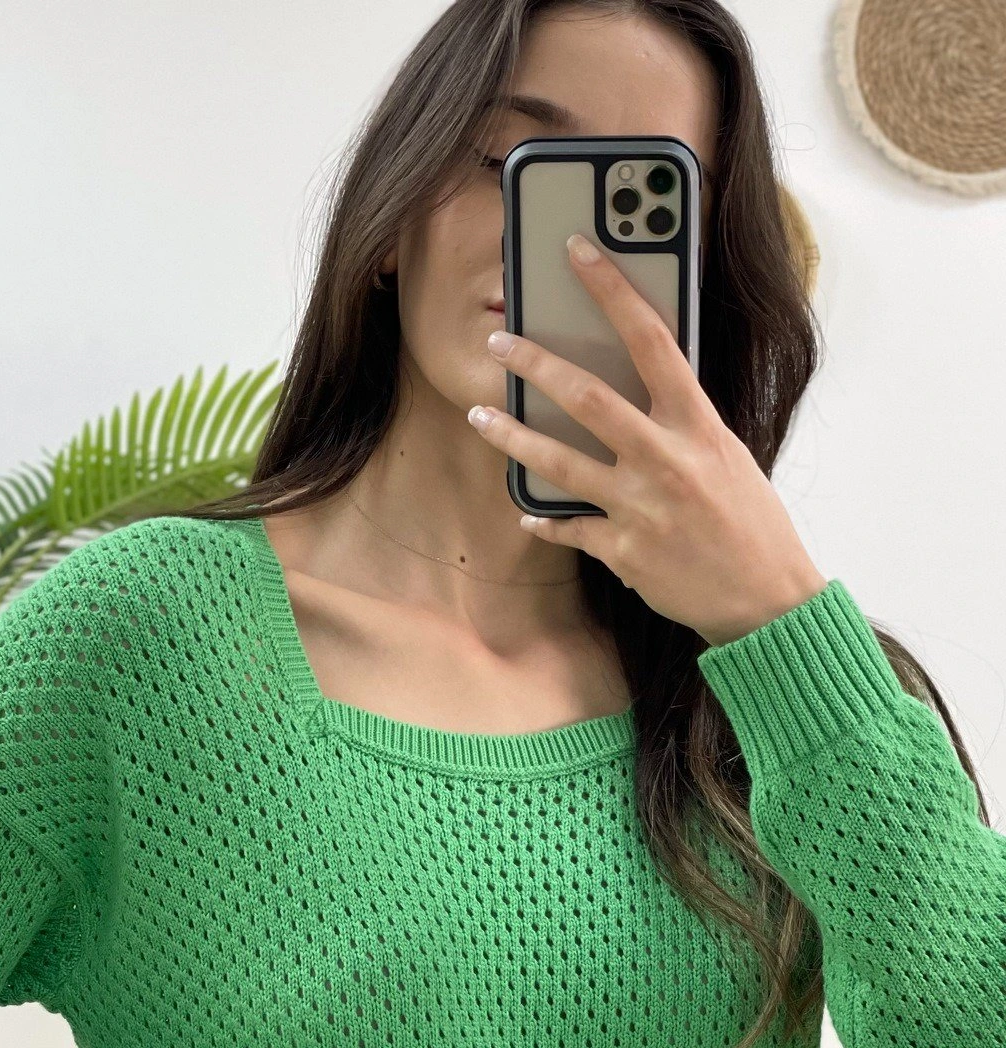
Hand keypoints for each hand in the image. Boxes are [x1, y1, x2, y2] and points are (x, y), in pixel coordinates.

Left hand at [470, 233, 826, 647]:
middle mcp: (666, 459)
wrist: (766, 598)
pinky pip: (568, 526)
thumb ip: (682, 423)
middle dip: (535, 363)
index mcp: (698, 424)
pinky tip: (527, 510)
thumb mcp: (727, 455)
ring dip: (512, 436)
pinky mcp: (623, 552)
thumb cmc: (752, 522)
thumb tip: (642, 389)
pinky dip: (544, 519)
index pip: (651, 337)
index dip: (611, 287)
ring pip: (559, 461)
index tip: (577, 250)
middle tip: (499, 341)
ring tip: (481, 414)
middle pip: (586, 396)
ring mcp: (640, 507)